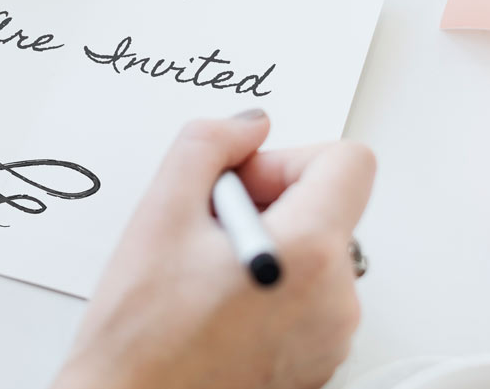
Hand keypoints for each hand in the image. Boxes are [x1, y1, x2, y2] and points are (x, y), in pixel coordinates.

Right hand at [54, 112, 374, 388]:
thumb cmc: (141, 334)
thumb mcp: (159, 211)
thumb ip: (208, 143)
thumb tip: (247, 127)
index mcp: (309, 254)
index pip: (348, 161)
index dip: (289, 157)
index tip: (244, 180)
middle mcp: (336, 300)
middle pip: (327, 207)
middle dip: (269, 201)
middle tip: (206, 229)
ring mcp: (330, 337)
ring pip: (315, 252)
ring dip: (267, 244)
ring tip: (206, 273)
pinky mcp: (316, 362)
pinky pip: (309, 297)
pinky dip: (271, 286)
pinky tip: (217, 303)